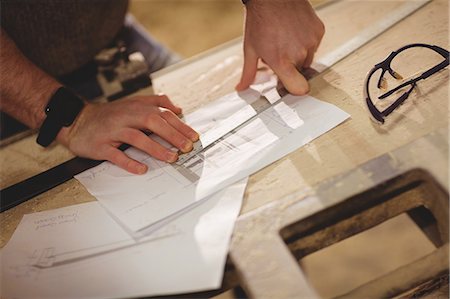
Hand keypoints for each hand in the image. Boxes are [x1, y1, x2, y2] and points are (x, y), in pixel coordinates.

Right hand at [57, 95, 198, 173]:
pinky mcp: (101, 145)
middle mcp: (126, 117)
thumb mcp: (133, 103)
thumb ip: (156, 102)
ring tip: (171, 158)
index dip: (179, 125)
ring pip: (136, 138)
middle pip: (152, 122)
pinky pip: (116, 155)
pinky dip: (129, 162)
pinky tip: (142, 169)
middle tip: (186, 148)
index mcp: (136, 107)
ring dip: (156, 148)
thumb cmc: (111, 114)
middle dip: (172, 135)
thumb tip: (178, 109)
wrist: (77, 120)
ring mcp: (113, 131)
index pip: (162, 114)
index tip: (194, 137)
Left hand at [236, 0, 324, 94]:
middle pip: (298, 73)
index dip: (292, 88)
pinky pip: (314, 45)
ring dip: (297, 55)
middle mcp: (298, 53)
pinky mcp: (318, 31)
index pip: (298, 89)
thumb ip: (249, 73)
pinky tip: (293, 32)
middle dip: (288, 67)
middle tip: (277, 52)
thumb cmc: (260, 20)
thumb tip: (242, 88)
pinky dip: (305, 41)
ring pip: (307, 59)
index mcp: (281, 61)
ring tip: (284, 40)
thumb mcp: (250, 49)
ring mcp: (311, 42)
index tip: (286, 84)